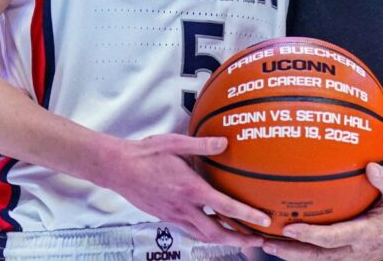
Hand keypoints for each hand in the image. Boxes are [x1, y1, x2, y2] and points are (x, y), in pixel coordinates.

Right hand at [101, 133, 270, 247]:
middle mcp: (184, 208)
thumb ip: (202, 144)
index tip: (264, 222)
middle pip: (217, 233)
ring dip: (225, 239)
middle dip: (240, 239)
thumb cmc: (146, 154)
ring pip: (203, 236)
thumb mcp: (176, 143)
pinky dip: (207, 233)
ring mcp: (174, 216)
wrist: (118, 169)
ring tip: (242, 239)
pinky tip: (214, 227)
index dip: (247, 216)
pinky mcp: (166, 217)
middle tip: (259, 240)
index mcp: (191, 190)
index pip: (225, 207)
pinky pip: (191, 230)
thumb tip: (225, 142)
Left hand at [261, 163, 382, 259]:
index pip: (332, 238)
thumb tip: (371, 167)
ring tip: (270, 245)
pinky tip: (294, 242)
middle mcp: (358, 250)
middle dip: (291, 253)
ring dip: (295, 255)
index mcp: (367, 234)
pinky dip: (308, 251)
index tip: (289, 228)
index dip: (309, 235)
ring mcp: (356, 255)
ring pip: (320, 260)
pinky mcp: (356, 254)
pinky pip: (327, 256)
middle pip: (317, 257)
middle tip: (265, 243)